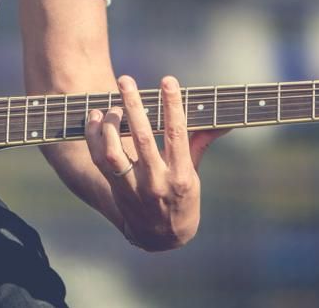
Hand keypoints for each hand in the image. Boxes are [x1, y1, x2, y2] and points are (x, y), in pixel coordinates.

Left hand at [84, 75, 226, 251]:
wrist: (160, 237)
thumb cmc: (182, 199)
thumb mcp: (194, 175)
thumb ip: (199, 143)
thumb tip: (224, 121)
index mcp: (181, 175)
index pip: (177, 134)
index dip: (172, 106)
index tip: (168, 81)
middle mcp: (156, 181)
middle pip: (141, 138)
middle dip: (133, 106)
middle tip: (125, 81)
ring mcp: (134, 187)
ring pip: (113, 151)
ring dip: (109, 124)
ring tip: (110, 107)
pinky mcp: (115, 189)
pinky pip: (98, 159)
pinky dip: (94, 136)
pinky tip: (96, 118)